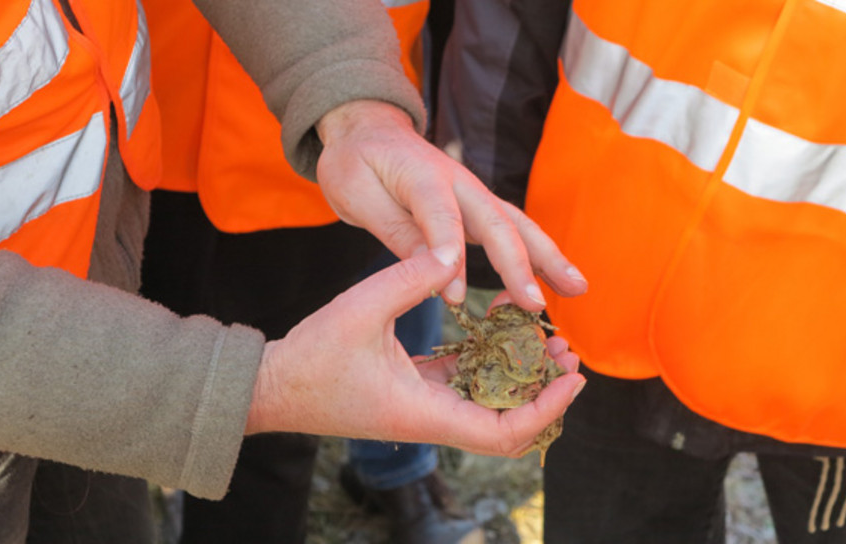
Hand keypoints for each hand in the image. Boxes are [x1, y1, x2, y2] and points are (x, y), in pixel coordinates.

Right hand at [244, 243, 585, 456]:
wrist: (272, 386)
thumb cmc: (311, 357)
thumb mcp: (361, 309)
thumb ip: (409, 278)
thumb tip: (451, 249)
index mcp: (425, 413)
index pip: (504, 432)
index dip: (547, 408)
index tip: (573, 375)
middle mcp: (432, 418)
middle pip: (508, 423)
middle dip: (543, 390)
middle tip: (564, 348)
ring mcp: (425, 407)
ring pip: (490, 402)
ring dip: (519, 373)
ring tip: (541, 333)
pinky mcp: (415, 391)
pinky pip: (465, 382)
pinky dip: (487, 359)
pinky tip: (495, 322)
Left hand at [314, 100, 587, 311]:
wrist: (367, 130)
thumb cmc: (356, 163)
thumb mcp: (357, 194)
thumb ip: (397, 230)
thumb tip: (435, 269)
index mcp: (423, 176)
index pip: (442, 217)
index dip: (450, 258)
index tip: (454, 298)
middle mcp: (459, 182)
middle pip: (496, 221)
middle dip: (520, 264)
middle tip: (537, 304)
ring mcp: (473, 192)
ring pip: (516, 224)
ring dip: (548, 257)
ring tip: (577, 288)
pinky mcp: (477, 206)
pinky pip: (512, 229)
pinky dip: (537, 253)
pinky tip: (558, 278)